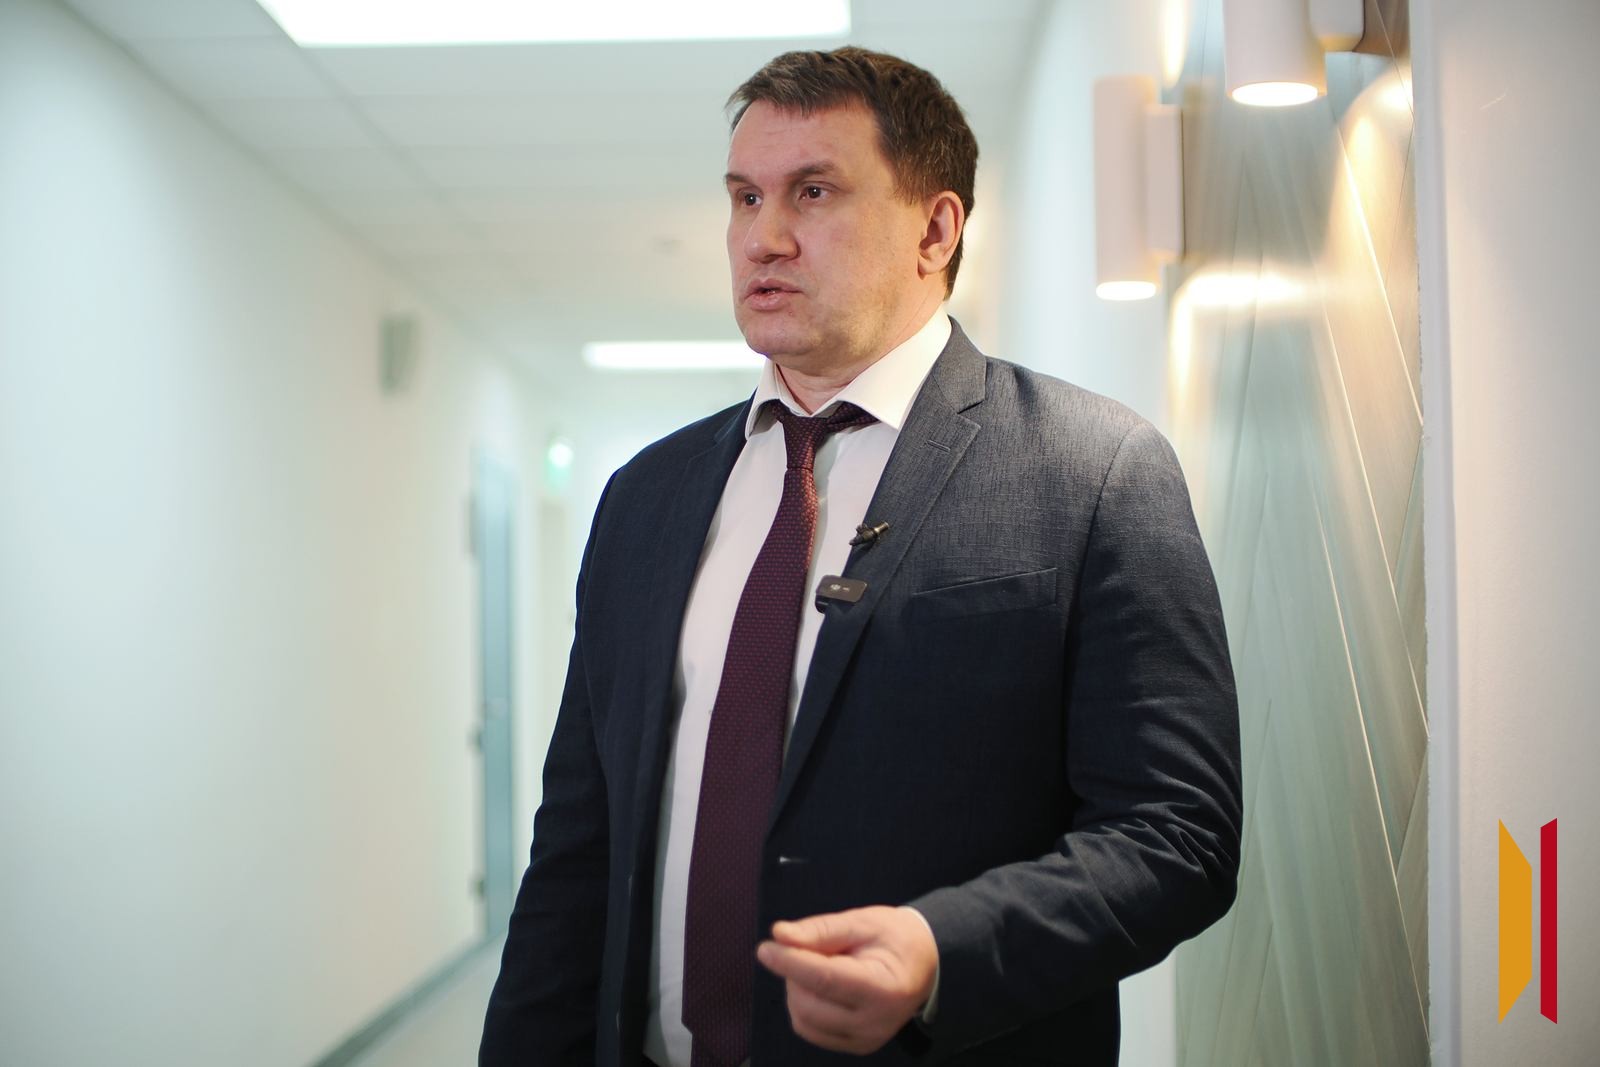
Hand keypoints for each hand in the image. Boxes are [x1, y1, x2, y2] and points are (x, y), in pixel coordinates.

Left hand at [755, 905, 938, 1054]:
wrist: (925, 964)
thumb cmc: (894, 937)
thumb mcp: (862, 921)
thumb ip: (820, 930)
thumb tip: (780, 935)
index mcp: (883, 988)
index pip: (825, 979)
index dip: (790, 963)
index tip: (766, 948)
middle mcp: (874, 1023)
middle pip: (809, 1003)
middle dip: (795, 973)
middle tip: (808, 948)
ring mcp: (865, 1040)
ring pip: (803, 1020)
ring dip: (796, 990)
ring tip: (819, 966)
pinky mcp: (856, 1047)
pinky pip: (811, 1030)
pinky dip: (804, 1006)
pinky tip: (819, 988)